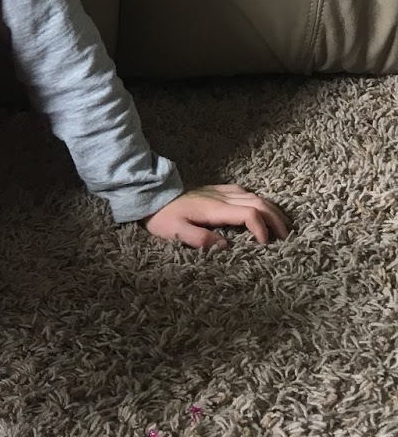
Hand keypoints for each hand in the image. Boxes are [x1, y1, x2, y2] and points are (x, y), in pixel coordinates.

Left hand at [143, 184, 289, 250]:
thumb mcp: (176, 232)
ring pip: (256, 196)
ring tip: (283, 226)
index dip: (262, 229)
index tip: (265, 245)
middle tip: (286, 237)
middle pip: (259, 203)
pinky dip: (260, 202)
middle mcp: (222, 197)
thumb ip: (201, 239)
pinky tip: (264, 210)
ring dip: (272, 210)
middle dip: (275, 220)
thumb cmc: (162, 218)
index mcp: (215, 208)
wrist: (150, 197)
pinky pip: (245, 192)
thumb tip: (227, 246)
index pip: (249, 214)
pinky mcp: (217, 190)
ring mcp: (221, 191)